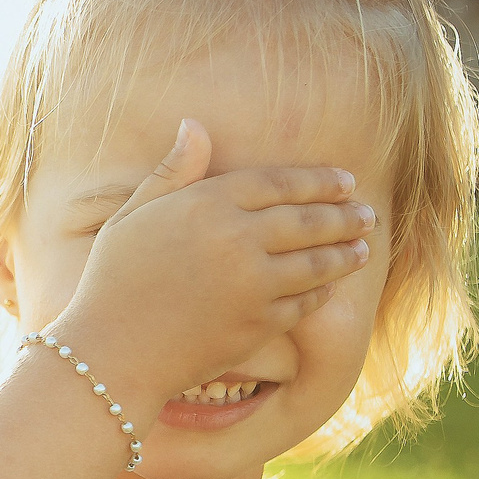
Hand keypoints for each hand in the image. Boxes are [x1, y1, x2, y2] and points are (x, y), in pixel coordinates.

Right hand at [49, 118, 374, 417]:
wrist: (112, 353)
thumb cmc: (112, 283)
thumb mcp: (132, 217)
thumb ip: (172, 173)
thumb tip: (194, 125)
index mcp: (206, 204)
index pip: (279, 183)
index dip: (318, 181)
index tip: (344, 181)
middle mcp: (236, 239)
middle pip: (308, 220)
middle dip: (344, 216)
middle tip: (366, 214)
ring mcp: (252, 284)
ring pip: (315, 262)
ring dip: (345, 254)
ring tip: (362, 248)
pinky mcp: (259, 324)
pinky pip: (303, 303)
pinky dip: (321, 293)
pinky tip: (329, 286)